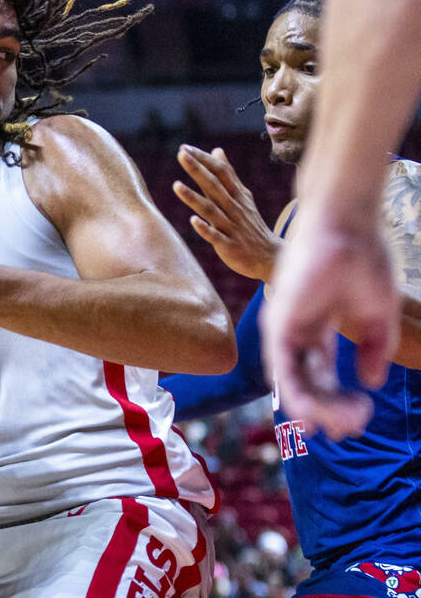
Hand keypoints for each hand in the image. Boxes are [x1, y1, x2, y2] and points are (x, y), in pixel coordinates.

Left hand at [173, 145, 279, 281]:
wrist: (270, 257)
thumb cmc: (250, 224)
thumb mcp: (241, 196)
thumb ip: (228, 175)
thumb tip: (217, 150)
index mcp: (236, 195)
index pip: (221, 172)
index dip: (204, 159)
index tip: (185, 147)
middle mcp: (234, 208)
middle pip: (214, 186)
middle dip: (197, 170)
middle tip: (181, 153)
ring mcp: (231, 227)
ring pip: (211, 210)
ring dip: (193, 198)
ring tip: (175, 185)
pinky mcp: (230, 245)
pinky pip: (216, 236)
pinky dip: (205, 229)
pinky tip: (193, 220)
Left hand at [261, 205, 398, 437]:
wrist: (349, 227)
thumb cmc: (364, 261)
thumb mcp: (378, 315)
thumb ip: (376, 349)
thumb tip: (371, 384)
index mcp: (319, 329)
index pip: (322, 375)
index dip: (340, 400)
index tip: (362, 415)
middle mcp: (297, 331)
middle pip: (306, 382)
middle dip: (328, 410)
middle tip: (350, 429)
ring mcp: (285, 327)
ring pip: (290, 381)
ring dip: (312, 408)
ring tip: (336, 428)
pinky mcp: (278, 321)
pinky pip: (280, 365)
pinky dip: (294, 392)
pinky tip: (310, 413)